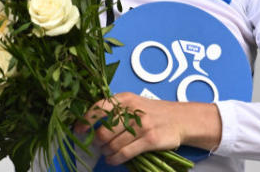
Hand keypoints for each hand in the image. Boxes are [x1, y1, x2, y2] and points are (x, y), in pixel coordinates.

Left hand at [76, 92, 221, 165]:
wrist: (180, 119)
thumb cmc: (154, 112)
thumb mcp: (134, 103)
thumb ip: (115, 110)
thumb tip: (92, 125)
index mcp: (125, 99)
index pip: (98, 108)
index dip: (85, 121)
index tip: (79, 131)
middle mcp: (131, 110)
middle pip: (103, 131)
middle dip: (97, 142)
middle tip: (98, 145)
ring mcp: (141, 125)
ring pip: (112, 144)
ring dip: (106, 153)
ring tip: (107, 153)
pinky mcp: (149, 140)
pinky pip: (124, 153)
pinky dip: (115, 160)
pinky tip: (113, 160)